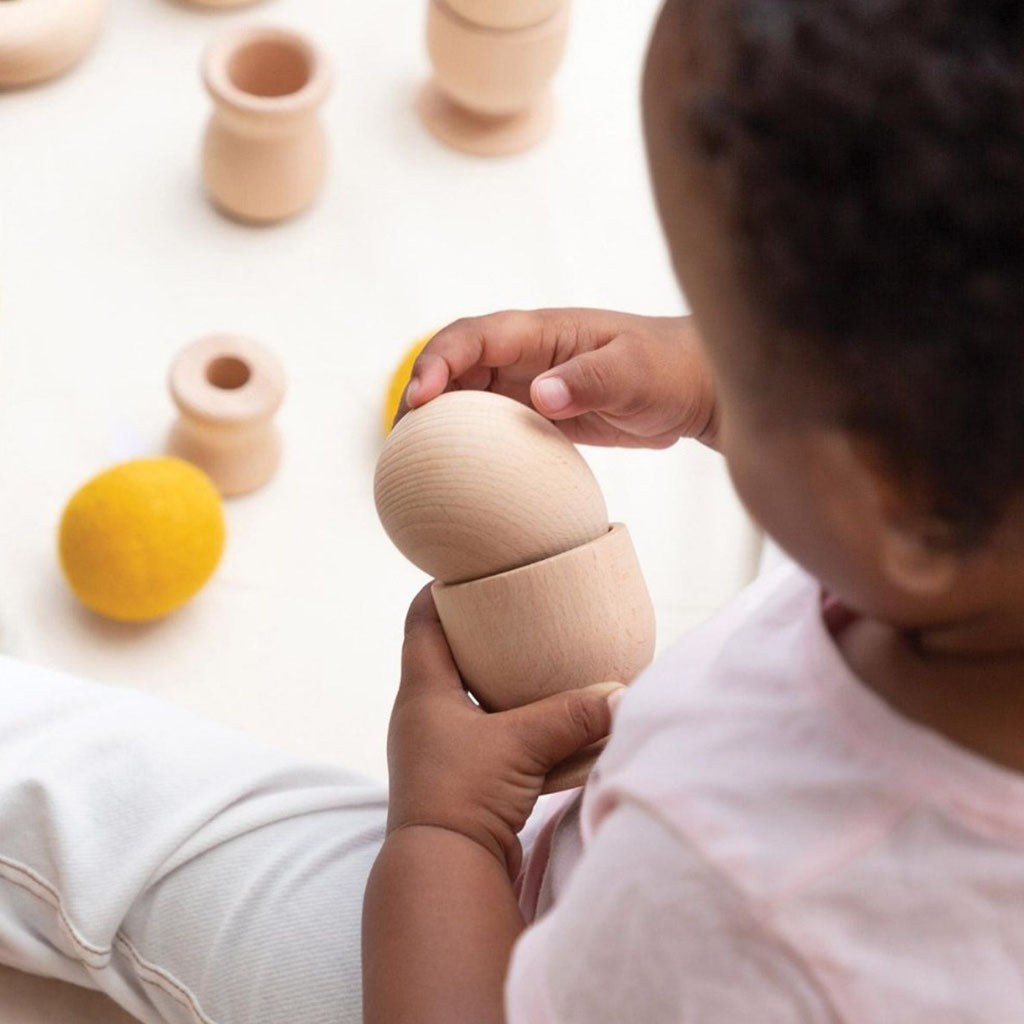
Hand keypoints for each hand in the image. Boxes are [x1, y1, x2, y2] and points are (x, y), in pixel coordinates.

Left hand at [387, 587, 624, 877]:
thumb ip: (574, 715)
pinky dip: (518, 727)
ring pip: (472, 699)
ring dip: (501, 683)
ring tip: (540, 663)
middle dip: (481, 633)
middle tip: (518, 611)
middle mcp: (425, 716)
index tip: (468, 569)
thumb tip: (623, 695)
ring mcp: (441, 750)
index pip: (421, 622)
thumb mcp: (522, 745)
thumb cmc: (464, 797)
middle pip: (447, 656)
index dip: (440, 590)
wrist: (444, 872)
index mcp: (423, 692)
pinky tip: (551, 727)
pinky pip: (492, 739)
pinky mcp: (463, 780)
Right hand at [397, 309, 717, 447]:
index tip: (419, 399)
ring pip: (467, 398)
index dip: (438, 361)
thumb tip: (540, 396)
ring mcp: (529, 385)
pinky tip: (455, 478)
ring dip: (437, 425)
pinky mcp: (539, 415)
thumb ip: (591, 380)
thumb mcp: (635, 373)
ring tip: (411, 464)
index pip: (473, 337)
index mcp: (541, 332)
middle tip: (399, 442)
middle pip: (455, 367)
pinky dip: (467, 446)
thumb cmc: (668, 370)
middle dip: (419, 396)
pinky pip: (491, 428)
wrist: (694, 390)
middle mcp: (526, 356)